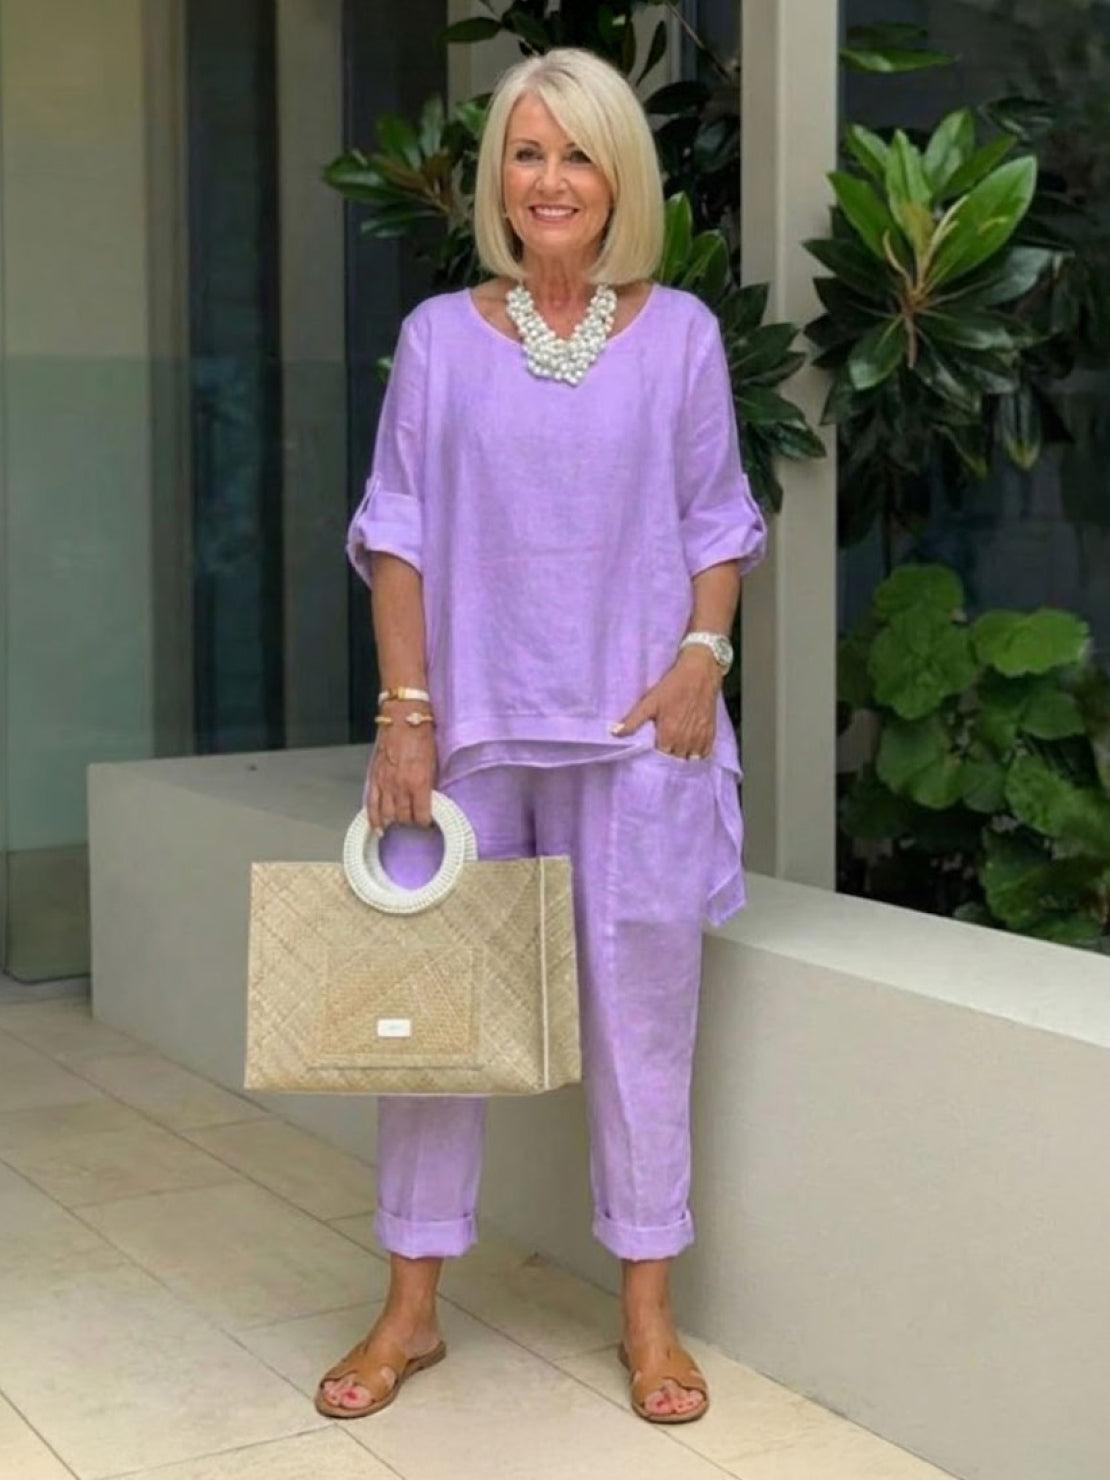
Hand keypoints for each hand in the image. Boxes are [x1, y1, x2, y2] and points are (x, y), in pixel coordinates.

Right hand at [366, 703, 437, 832]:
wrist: (402, 718)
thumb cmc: (421, 736)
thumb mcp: (433, 762)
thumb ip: (429, 784)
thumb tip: (428, 801)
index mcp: (419, 782)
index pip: (421, 814)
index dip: (425, 822)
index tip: (427, 822)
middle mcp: (400, 785)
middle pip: (404, 817)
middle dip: (410, 822)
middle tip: (414, 821)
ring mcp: (385, 782)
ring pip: (387, 814)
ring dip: (393, 822)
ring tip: (398, 825)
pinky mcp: (374, 777)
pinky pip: (371, 803)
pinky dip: (373, 818)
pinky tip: (377, 828)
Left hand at [611, 647, 720, 758]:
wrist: (699, 673)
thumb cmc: (672, 686)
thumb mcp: (649, 702)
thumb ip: (632, 721)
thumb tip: (614, 733)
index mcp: (669, 735)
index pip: (660, 756)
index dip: (656, 751)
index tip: (655, 743)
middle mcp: (685, 740)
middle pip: (675, 758)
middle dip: (670, 753)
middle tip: (666, 741)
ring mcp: (700, 738)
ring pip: (690, 758)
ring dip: (683, 754)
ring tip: (678, 744)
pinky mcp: (711, 733)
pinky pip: (704, 753)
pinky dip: (698, 752)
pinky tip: (691, 744)